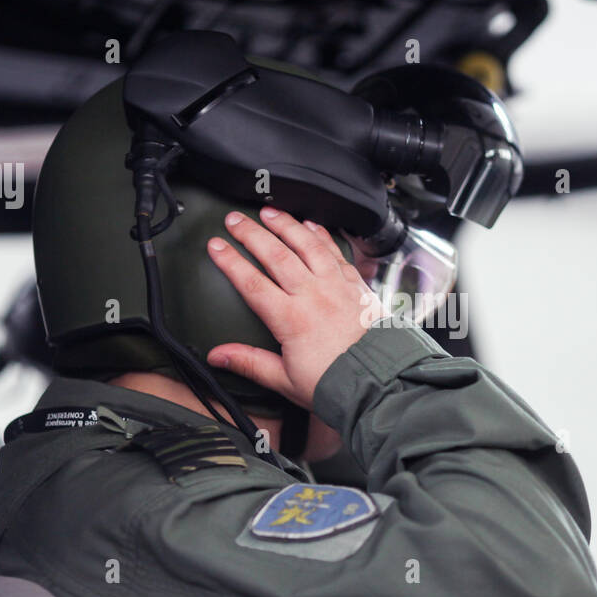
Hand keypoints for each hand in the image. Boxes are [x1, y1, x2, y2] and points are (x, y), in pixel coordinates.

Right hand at [205, 207, 384, 410]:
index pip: (251, 282)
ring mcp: (336, 286)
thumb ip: (250, 363)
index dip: (230, 261)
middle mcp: (313, 295)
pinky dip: (322, 236)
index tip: (215, 245)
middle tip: (234, 220)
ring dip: (286, 226)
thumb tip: (218, 356)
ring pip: (307, 246)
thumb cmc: (336, 384)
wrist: (380, 382)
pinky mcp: (356, 285)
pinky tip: (311, 226)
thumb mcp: (285, 380)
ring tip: (269, 213)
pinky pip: (336, 252)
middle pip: (276, 255)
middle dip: (251, 233)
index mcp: (291, 319)